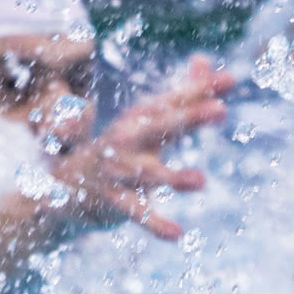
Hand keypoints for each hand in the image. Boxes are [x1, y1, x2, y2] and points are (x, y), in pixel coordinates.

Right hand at [51, 55, 234, 238]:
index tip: (232, 79)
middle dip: (189, 117)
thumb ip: (180, 94)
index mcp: (140, 120)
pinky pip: (136, 213)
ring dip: (173, 177)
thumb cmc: (117, 151)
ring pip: (147, 173)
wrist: (61, 189)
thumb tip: (203, 59)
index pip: (174, 100)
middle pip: (161, 126)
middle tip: (220, 110)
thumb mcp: (147, 121)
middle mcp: (128, 140)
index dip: (201, 89)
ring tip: (201, 181)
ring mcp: (119, 171)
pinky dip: (154, 223)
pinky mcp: (113, 201)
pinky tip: (177, 234)